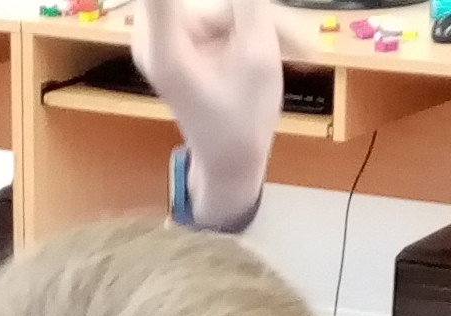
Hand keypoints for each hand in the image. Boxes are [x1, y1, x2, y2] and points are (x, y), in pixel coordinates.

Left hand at [135, 0, 281, 234]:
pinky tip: (277, 47)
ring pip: (216, 4)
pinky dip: (247, 26)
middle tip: (291, 37)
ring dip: (256, 20)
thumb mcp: (258, 57)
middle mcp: (153, 37)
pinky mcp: (181, 35)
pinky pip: (217, 14)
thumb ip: (248, 3)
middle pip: (205, 1)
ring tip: (297, 47)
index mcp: (164, 48)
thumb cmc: (243, 124)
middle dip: (246, 10)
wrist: (230, 165)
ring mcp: (165, 36)